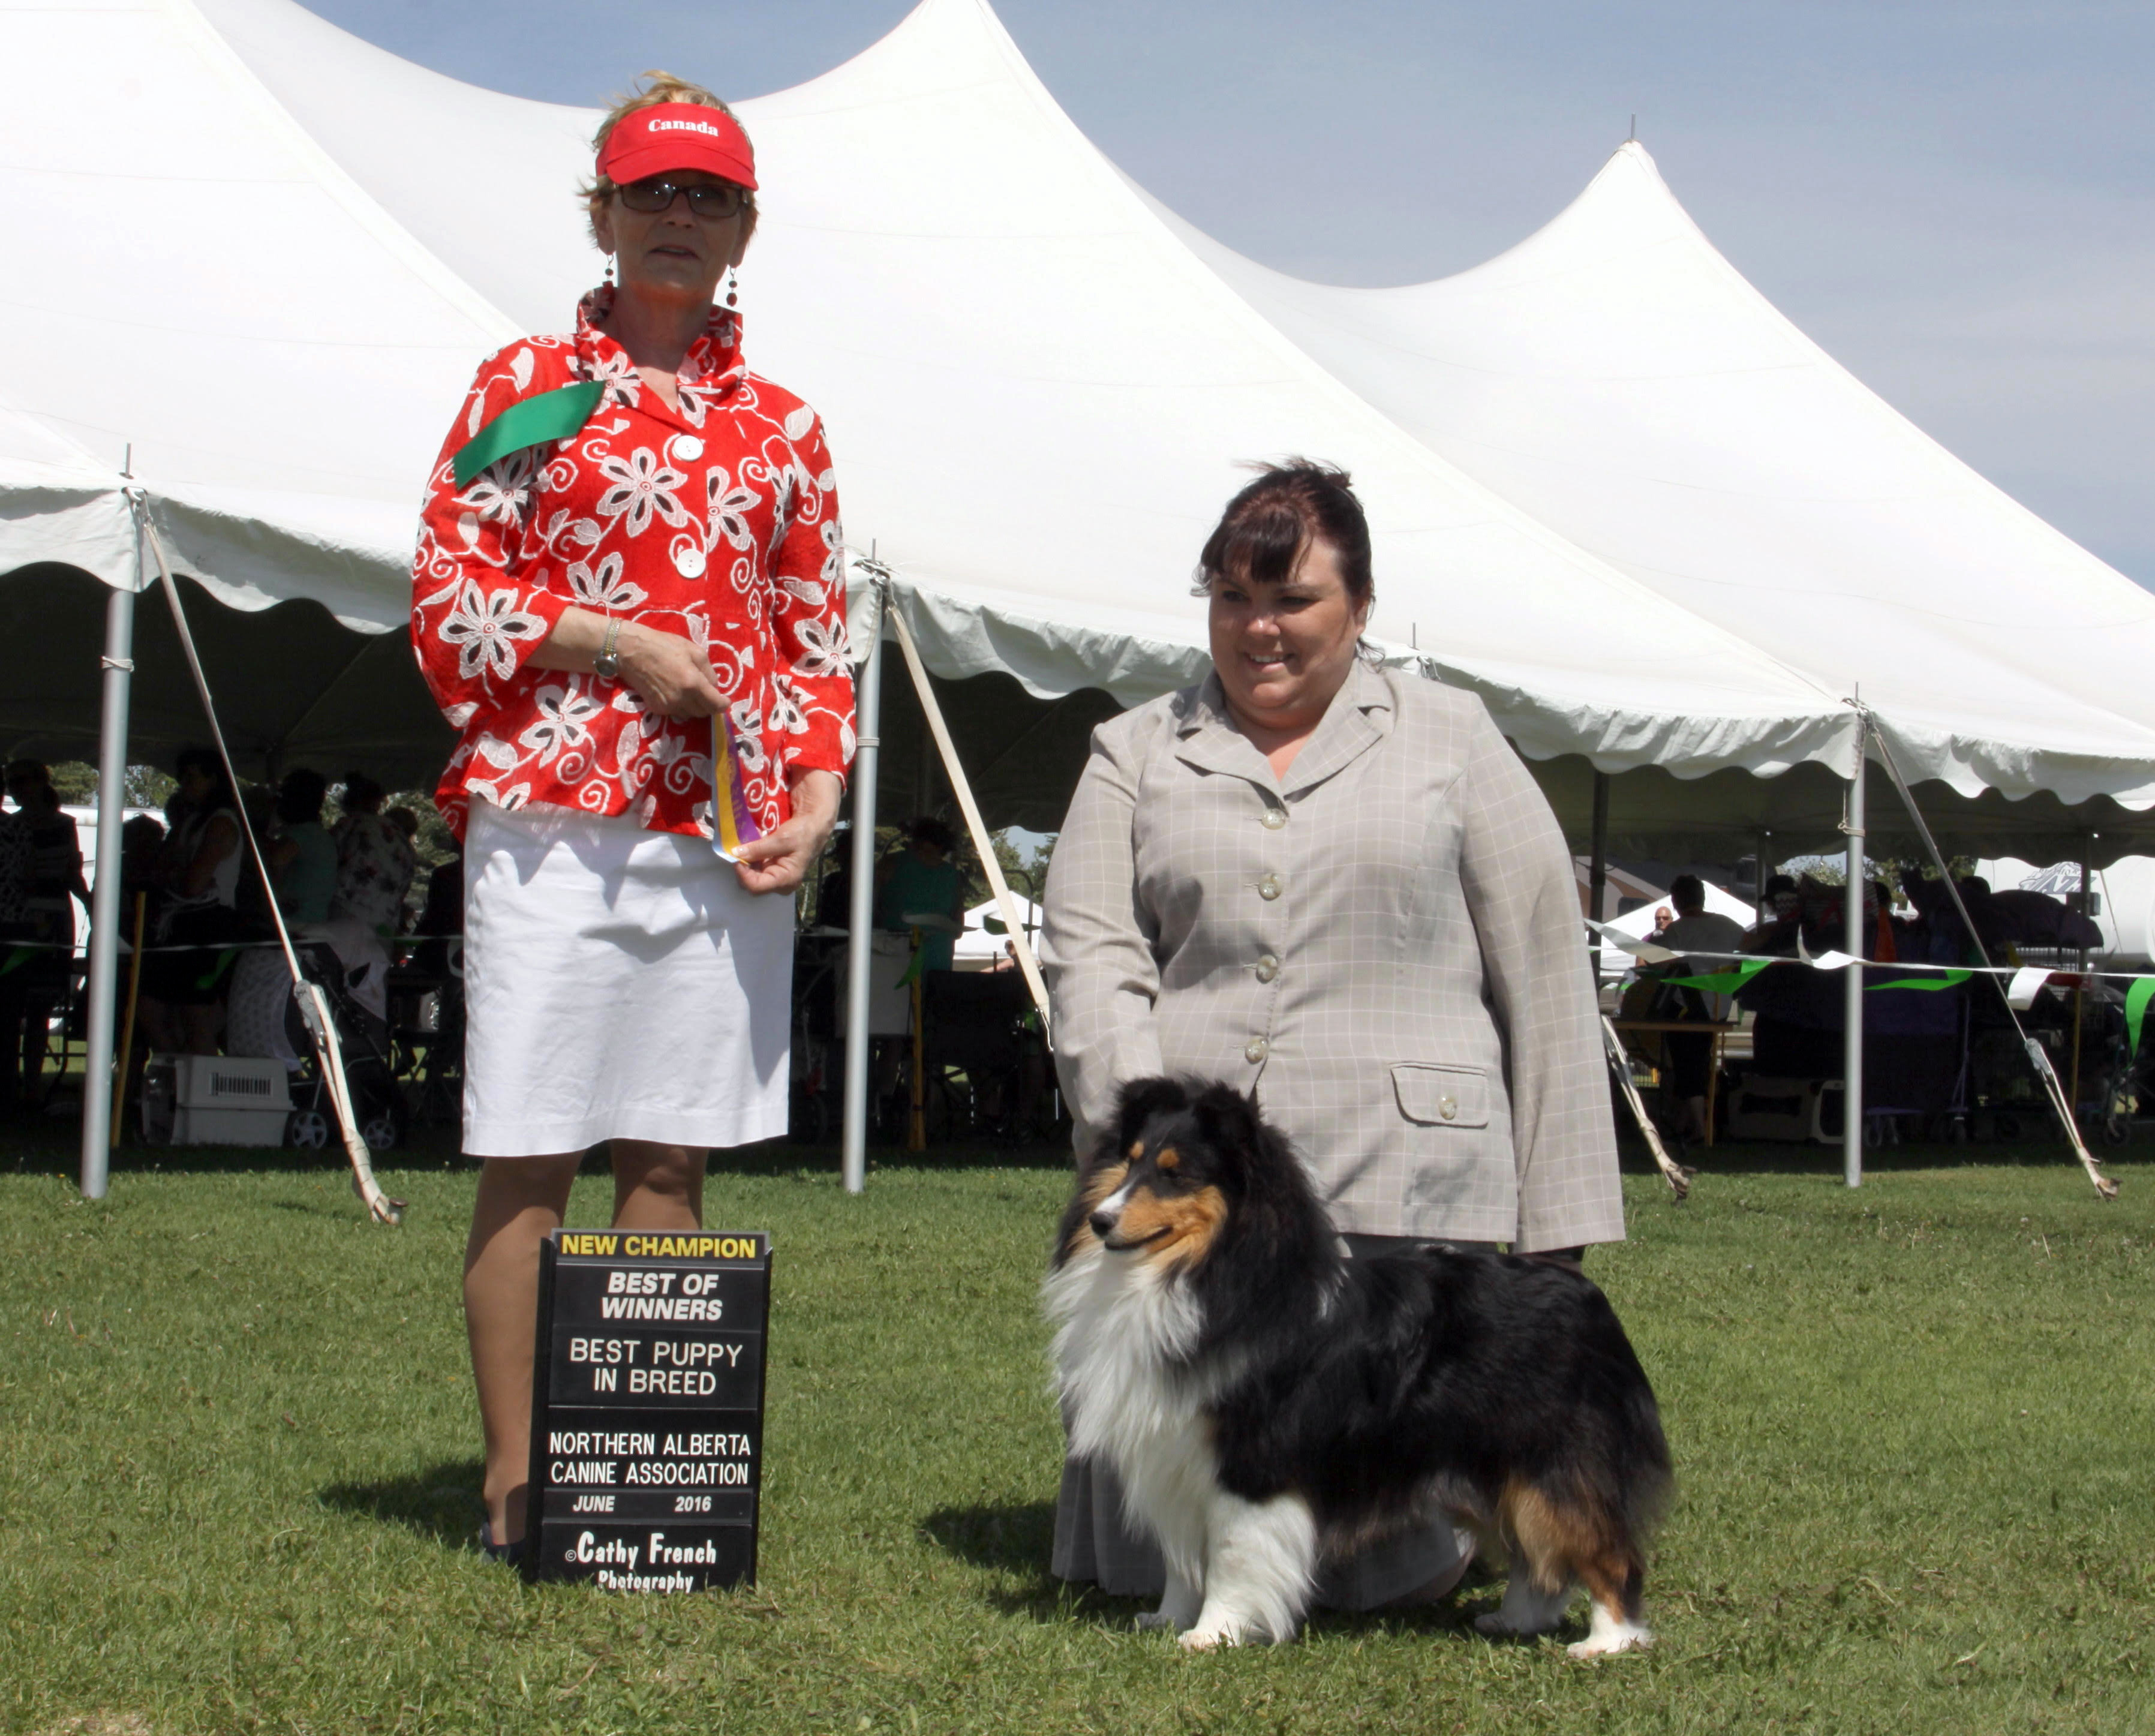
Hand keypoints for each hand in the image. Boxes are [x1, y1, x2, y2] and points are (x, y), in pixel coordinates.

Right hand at [617, 622, 723, 719]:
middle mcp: (681, 699)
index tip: (724, 700)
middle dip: (708, 704)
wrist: (631, 651)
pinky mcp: (657, 709)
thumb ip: (709, 672)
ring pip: (690, 714)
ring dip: (694, 706)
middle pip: (704, 712)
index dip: (723, 704)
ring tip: (689, 690)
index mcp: (693, 684)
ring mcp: (668, 706)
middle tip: (706, 692)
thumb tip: (715, 688)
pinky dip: (680, 705)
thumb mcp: (694, 651)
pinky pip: (676, 712)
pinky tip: (674, 691)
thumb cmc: (664, 646)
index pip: (715, 705)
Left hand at [732, 770, 840, 896]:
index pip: (756, 886)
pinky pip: (756, 868)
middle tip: (736, 851)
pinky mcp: (774, 867)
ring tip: (741, 848)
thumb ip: (758, 848)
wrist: (815, 823)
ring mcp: (777, 875)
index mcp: (786, 879)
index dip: (742, 873)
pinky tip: (747, 848)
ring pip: (752, 876)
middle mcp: (781, 883)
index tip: (735, 856)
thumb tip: (735, 853)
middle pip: (752, 883)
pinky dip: (749, 859)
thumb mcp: (781, 839)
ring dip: (744, 863)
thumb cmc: (803, 832)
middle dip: (742, 868)